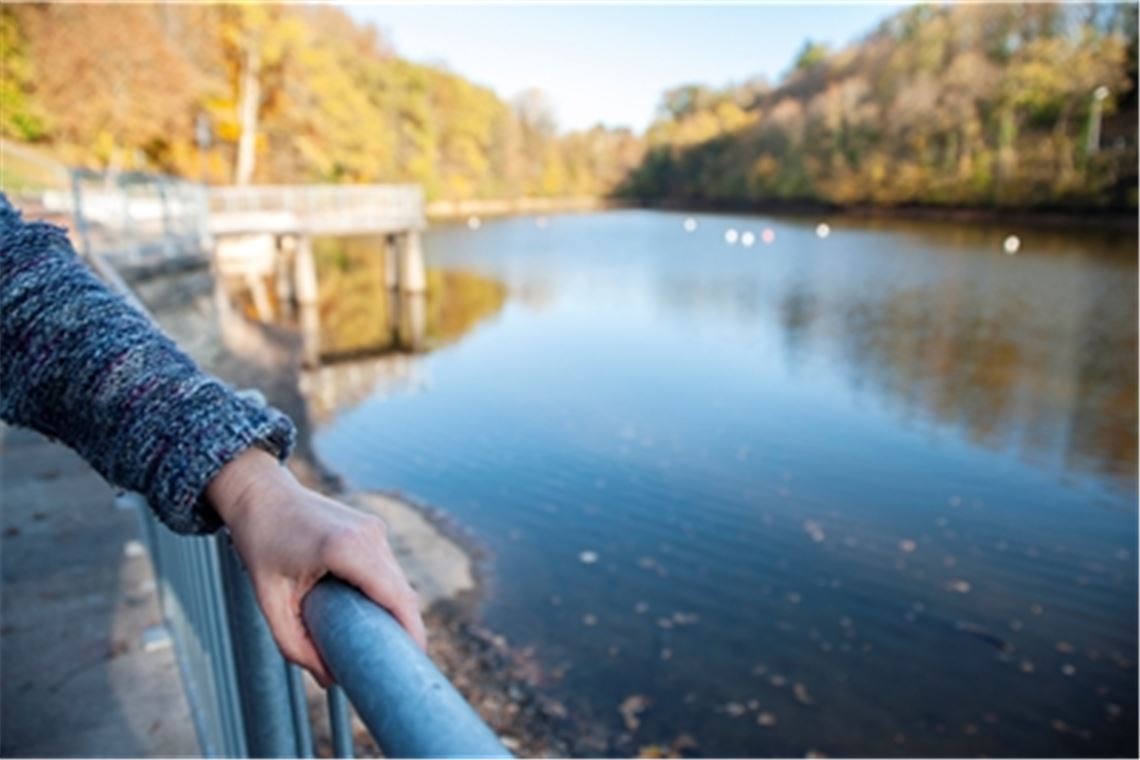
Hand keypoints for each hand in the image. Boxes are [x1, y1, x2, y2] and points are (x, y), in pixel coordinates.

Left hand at [206, 448, 426, 686]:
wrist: (260, 493)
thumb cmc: (261, 543)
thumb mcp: (271, 601)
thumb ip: (295, 644)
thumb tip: (328, 679)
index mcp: (345, 549)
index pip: (395, 596)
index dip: (411, 630)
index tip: (414, 660)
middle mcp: (368, 535)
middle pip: (402, 591)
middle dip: (406, 627)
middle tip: (396, 662)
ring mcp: (373, 528)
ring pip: (398, 579)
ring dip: (396, 609)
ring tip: (384, 641)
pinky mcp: (372, 527)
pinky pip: (388, 567)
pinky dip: (387, 591)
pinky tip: (373, 611)